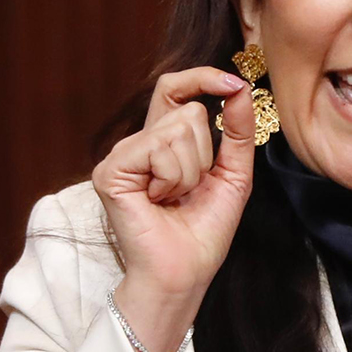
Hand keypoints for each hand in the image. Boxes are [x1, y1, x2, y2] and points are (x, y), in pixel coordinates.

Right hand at [92, 67, 258, 351]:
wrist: (184, 273)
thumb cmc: (203, 232)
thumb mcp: (232, 175)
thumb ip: (237, 132)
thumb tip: (240, 88)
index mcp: (162, 141)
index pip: (176, 88)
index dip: (202, 78)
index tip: (233, 84)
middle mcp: (138, 142)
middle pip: (187, 109)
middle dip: (206, 152)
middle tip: (190, 188)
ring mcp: (121, 155)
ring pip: (179, 128)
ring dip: (191, 171)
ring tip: (174, 198)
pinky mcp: (111, 170)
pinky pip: (158, 147)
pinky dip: (173, 178)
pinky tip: (159, 200)